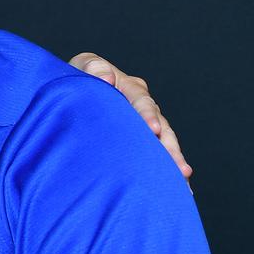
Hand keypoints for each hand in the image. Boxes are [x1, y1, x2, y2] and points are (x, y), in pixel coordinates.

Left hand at [69, 53, 191, 179]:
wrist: (71, 90)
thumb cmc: (77, 77)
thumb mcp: (82, 67)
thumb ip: (93, 68)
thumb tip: (107, 77)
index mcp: (128, 86)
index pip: (141, 99)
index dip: (147, 114)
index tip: (153, 128)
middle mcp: (141, 104)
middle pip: (160, 124)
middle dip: (169, 145)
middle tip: (177, 164)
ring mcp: (144, 122)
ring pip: (163, 141)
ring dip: (172, 158)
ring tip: (182, 175)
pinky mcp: (140, 138)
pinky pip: (156, 153)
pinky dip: (166, 168)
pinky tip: (180, 186)